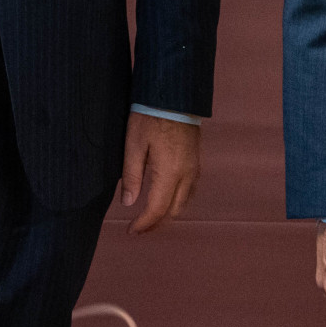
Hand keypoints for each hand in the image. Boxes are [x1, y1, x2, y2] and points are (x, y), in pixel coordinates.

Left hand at [119, 112, 200, 233]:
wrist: (175, 95)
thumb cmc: (150, 116)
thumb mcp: (134, 144)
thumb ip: (131, 176)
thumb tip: (128, 203)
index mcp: (170, 173)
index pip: (157, 209)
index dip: (143, 224)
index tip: (130, 231)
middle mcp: (186, 175)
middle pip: (173, 212)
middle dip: (156, 224)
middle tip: (138, 229)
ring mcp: (195, 169)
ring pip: (184, 203)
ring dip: (168, 215)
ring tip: (150, 218)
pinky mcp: (197, 162)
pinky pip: (190, 192)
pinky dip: (177, 202)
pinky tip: (166, 200)